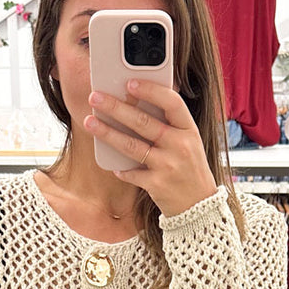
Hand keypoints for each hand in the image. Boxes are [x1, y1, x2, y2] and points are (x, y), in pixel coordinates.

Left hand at [84, 79, 217, 217]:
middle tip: (95, 97)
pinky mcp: (157, 185)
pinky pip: (131, 173)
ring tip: (90, 122)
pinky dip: (120, 169)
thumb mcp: (188, 141)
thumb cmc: (188, 168)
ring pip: (132, 146)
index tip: (129, 83)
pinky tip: (112, 165)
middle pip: (143, 121)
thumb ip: (169, 124)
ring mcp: (168, 166)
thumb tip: (136, 102)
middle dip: (116, 107)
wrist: (199, 205)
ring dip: (107, 133)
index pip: (172, 102)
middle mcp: (180, 145)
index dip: (150, 90)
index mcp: (189, 129)